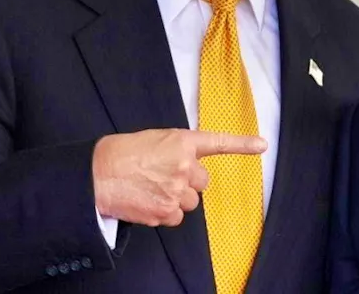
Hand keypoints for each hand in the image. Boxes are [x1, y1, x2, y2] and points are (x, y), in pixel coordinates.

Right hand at [91, 128, 266, 226]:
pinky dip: (164, 213)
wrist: (97, 175)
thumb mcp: (155, 140)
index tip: (262, 145)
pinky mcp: (166, 211)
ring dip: (176, 199)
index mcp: (182, 142)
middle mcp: (185, 166)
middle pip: (202, 182)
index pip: (218, 142)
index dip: (243, 144)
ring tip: (151, 189)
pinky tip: (147, 202)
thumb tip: (189, 166)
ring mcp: (176, 190)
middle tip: (163, 177)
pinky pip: (175, 217)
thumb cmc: (122, 154)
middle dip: (187, 182)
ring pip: (189, 202)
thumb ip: (179, 150)